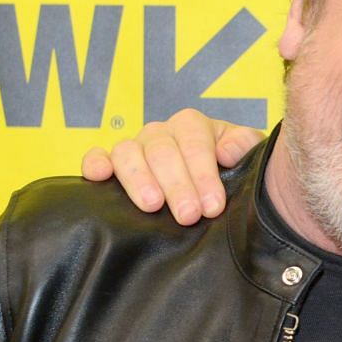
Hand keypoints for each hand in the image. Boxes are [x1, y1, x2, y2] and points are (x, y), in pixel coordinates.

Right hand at [80, 108, 264, 223]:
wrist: (216, 185)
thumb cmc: (232, 170)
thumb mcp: (247, 155)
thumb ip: (244, 145)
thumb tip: (227, 151)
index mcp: (192, 126)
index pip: (194, 144)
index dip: (203, 175)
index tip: (213, 206)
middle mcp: (160, 133)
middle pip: (162, 151)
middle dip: (177, 185)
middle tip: (188, 215)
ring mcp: (135, 148)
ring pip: (128, 152)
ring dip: (139, 179)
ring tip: (152, 206)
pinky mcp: (112, 165)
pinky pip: (97, 156)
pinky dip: (95, 163)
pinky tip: (98, 177)